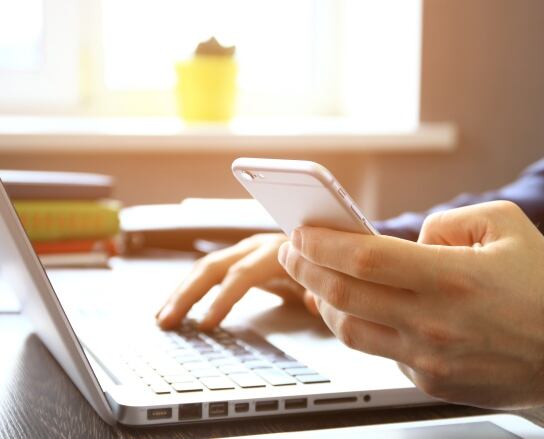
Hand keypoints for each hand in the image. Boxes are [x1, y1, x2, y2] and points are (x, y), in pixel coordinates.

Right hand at [156, 233, 317, 330]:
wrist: (328, 240)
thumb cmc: (326, 263)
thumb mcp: (330, 278)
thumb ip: (322, 291)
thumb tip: (315, 302)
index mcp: (276, 250)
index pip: (242, 274)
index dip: (223, 299)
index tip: (205, 324)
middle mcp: (255, 246)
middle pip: (212, 267)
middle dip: (187, 294)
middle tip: (167, 321)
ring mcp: (244, 251)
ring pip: (204, 268)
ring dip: (180, 292)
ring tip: (161, 318)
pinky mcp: (238, 259)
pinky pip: (207, 272)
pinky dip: (188, 289)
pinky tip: (174, 308)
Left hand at [278, 201, 543, 407]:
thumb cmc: (543, 287)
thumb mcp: (506, 223)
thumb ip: (447, 221)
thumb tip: (408, 237)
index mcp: (452, 277)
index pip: (364, 258)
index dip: (322, 244)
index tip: (302, 233)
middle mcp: (434, 321)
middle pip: (344, 295)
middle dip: (305, 269)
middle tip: (292, 253)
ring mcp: (429, 357)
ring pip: (351, 331)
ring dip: (324, 303)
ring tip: (317, 281)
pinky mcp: (430, 380)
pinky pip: (381, 352)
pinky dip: (361, 327)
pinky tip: (358, 310)